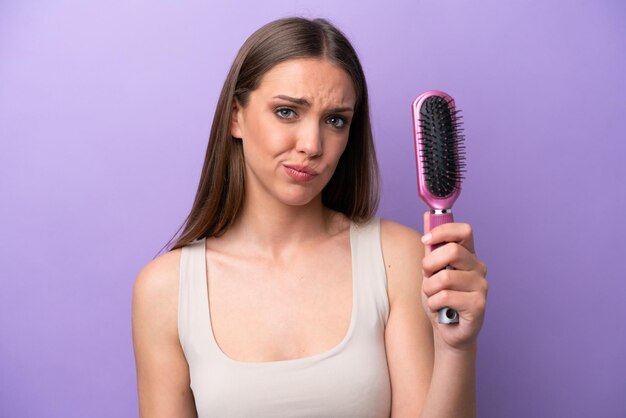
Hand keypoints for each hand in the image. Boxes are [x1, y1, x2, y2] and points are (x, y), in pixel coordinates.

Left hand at [421, 211, 487, 352]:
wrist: (447, 332)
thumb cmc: (440, 300)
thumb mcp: (431, 271)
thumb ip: (431, 247)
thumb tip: (428, 217)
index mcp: (468, 256)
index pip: (464, 231)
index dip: (443, 231)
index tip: (425, 240)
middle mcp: (478, 268)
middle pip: (453, 251)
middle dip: (430, 264)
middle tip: (427, 276)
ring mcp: (481, 286)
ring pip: (444, 277)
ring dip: (430, 289)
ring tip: (434, 297)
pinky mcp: (479, 304)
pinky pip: (446, 296)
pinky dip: (434, 303)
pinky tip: (440, 309)